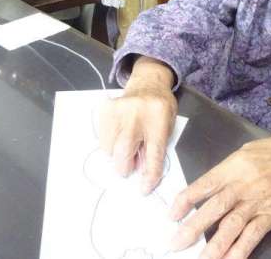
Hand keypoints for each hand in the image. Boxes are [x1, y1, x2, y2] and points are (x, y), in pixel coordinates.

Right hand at [98, 56, 176, 193]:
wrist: (149, 82)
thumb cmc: (161, 108)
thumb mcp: (168, 126)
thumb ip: (156, 148)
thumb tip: (140, 171)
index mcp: (159, 117)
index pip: (154, 152)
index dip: (149, 174)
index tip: (144, 189)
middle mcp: (137, 112)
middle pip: (124, 151)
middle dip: (125, 166)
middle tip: (129, 168)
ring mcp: (119, 109)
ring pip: (110, 148)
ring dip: (117, 154)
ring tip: (127, 143)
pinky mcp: (106, 109)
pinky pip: (102, 138)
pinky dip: (110, 143)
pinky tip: (120, 133)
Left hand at [169, 130, 270, 258]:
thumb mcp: (245, 152)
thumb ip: (225, 170)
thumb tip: (204, 188)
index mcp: (234, 167)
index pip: (205, 185)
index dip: (186, 201)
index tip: (172, 214)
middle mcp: (244, 186)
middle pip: (215, 208)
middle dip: (193, 227)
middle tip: (175, 242)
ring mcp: (258, 202)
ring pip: (232, 226)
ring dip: (214, 245)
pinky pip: (253, 235)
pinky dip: (240, 250)